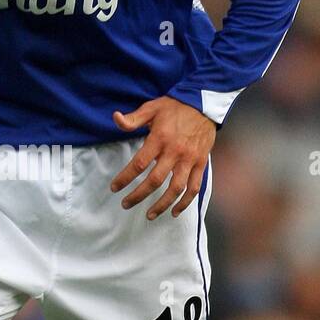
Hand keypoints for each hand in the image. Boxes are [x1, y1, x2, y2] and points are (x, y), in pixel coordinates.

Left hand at [110, 96, 215, 218]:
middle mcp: (175, 152)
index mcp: (160, 138)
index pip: (139, 164)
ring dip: (162, 205)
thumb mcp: (152, 108)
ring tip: (149, 215)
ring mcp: (189, 160)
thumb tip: (115, 118)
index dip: (125, 178)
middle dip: (138, 195)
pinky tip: (174, 212)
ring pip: (175, 189)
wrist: (204, 104)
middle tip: (126, 204)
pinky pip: (194, 188)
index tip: (115, 188)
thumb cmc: (175, 107)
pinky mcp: (200, 164)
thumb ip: (133, 118)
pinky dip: (185, 202)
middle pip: (155, 181)